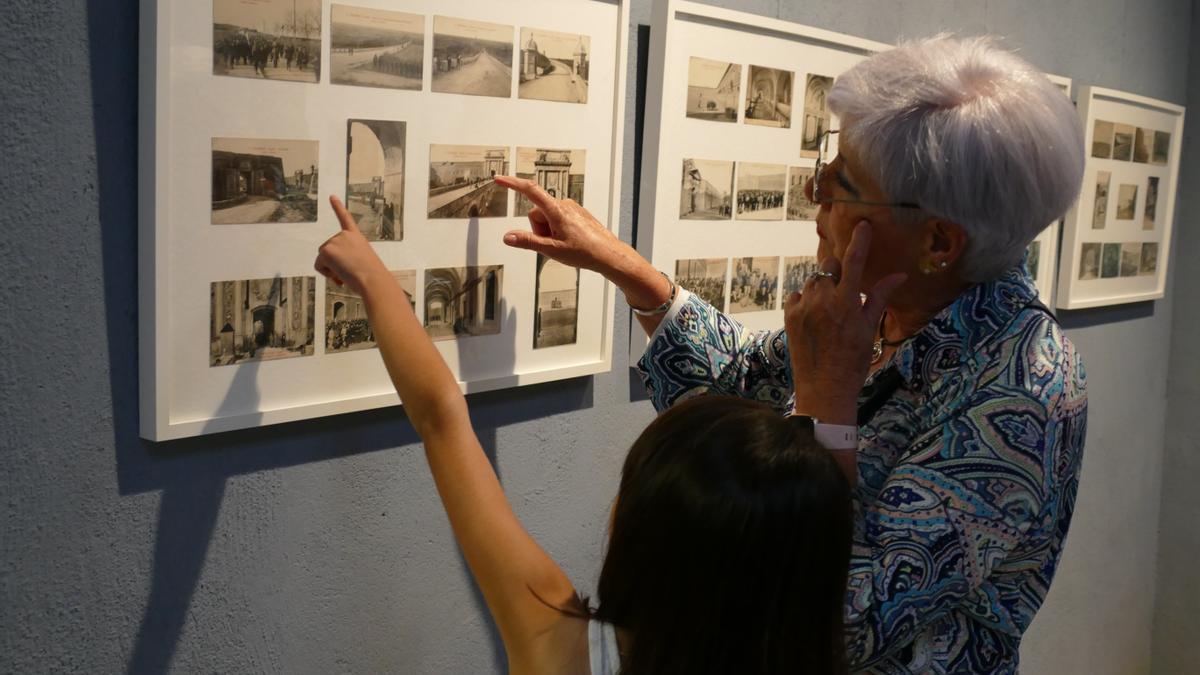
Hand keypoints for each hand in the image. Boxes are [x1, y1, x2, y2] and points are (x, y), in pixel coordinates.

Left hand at [314, 196, 389, 295]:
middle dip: (334, 263)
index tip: (331, 196)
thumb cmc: (372, 276)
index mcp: (356, 236)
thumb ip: (348, 261)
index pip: (345, 219)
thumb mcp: (362, 262)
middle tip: (349, 272)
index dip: (338, 207)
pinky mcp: (326, 251)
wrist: (373, 279)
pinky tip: (339, 275)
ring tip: (347, 274)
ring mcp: (334, 241)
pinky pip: (319, 266)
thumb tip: (338, 276)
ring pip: (323, 259)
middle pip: (328, 250)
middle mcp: (344, 235)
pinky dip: (326, 273)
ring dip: (331, 269)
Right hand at [494, 175, 626, 274]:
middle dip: (538, 229)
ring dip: (548, 231)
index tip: (500, 179)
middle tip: (552, 243)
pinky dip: (557, 229)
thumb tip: (508, 237)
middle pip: (537, 213)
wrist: (608, 254)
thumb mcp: (552, 250)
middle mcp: (564, 204)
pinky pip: (557, 218)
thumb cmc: (586, 252)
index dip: (512, 184)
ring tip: (563, 243)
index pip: (530, 191)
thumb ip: (528, 242)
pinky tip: (569, 240)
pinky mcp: (576, 213)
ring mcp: (571, 208)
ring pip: (547, 217)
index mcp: (556, 211)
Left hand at [784, 221, 905, 423]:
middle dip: (839, 272)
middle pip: (829, 267)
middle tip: (846, 289)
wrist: (824, 389)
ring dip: (823, 287)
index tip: (863, 225)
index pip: (853, 261)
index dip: (859, 241)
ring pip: (813, 281)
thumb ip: (880, 298)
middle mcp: (822, 300)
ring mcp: (802, 307)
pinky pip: (797, 295)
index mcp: (846, 302)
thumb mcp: (870, 329)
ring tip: (831, 310)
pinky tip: (815, 316)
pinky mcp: (789, 316)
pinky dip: (806, 299)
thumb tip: (899, 275)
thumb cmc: (853, 362)